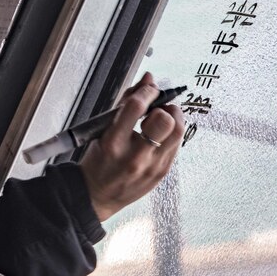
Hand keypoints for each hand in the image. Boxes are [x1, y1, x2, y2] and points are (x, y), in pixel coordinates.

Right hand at [78, 72, 183, 221]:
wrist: (98, 195)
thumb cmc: (99, 161)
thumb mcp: (103, 130)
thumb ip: (126, 102)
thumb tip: (148, 80)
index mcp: (114, 143)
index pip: (136, 107)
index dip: (147, 91)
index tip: (149, 88)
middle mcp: (135, 156)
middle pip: (165, 121)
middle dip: (165, 106)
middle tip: (159, 106)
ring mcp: (152, 167)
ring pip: (178, 132)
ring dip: (174, 118)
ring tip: (162, 117)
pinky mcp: (162, 173)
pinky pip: (177, 146)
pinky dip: (171, 134)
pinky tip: (160, 134)